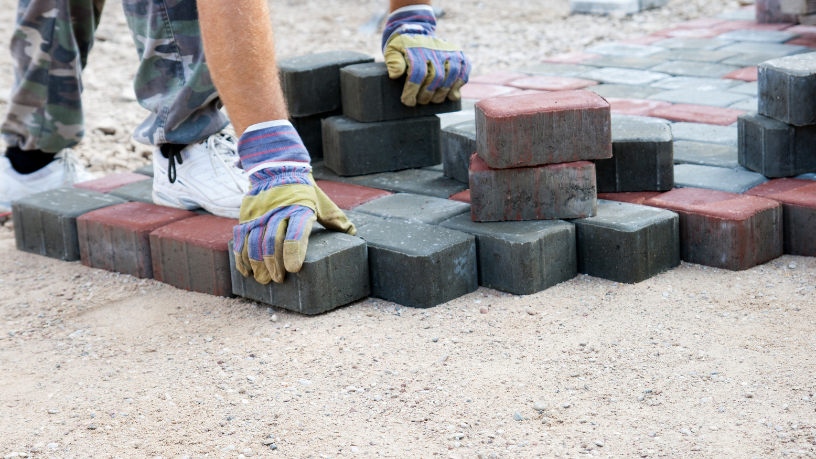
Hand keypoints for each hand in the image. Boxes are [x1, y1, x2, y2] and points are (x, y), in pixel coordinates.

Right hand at [233, 121, 354, 283]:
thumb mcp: (321, 201)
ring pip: (254, 241)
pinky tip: (246, 271)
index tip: (293, 269)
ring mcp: (259, 214)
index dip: (294, 251)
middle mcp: (277, 212)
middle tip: (278, 279)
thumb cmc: (303, 190)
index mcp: (299, 209)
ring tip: (262, 279)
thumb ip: (335, 218)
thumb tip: (353, 234)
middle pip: (272, 240)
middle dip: (273, 263)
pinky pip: (241, 238)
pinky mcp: (246, 216)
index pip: (296, 231)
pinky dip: (241, 257)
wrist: (277, 168)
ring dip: (257, 264)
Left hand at [382, 4, 470, 106]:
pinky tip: (452, 94)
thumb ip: (393, 61)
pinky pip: (464, 70)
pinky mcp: (458, 53)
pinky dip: (459, 84)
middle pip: (435, 77)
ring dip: (443, 93)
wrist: (417, 30)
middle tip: (421, 101)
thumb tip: (395, 74)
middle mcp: (435, 49)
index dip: (413, 90)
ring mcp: (448, 51)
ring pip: (450, 76)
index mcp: (417, 49)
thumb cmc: (403, 46)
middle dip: (427, 94)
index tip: (408, 102)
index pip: (417, 73)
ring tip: (435, 100)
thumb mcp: (392, 50)